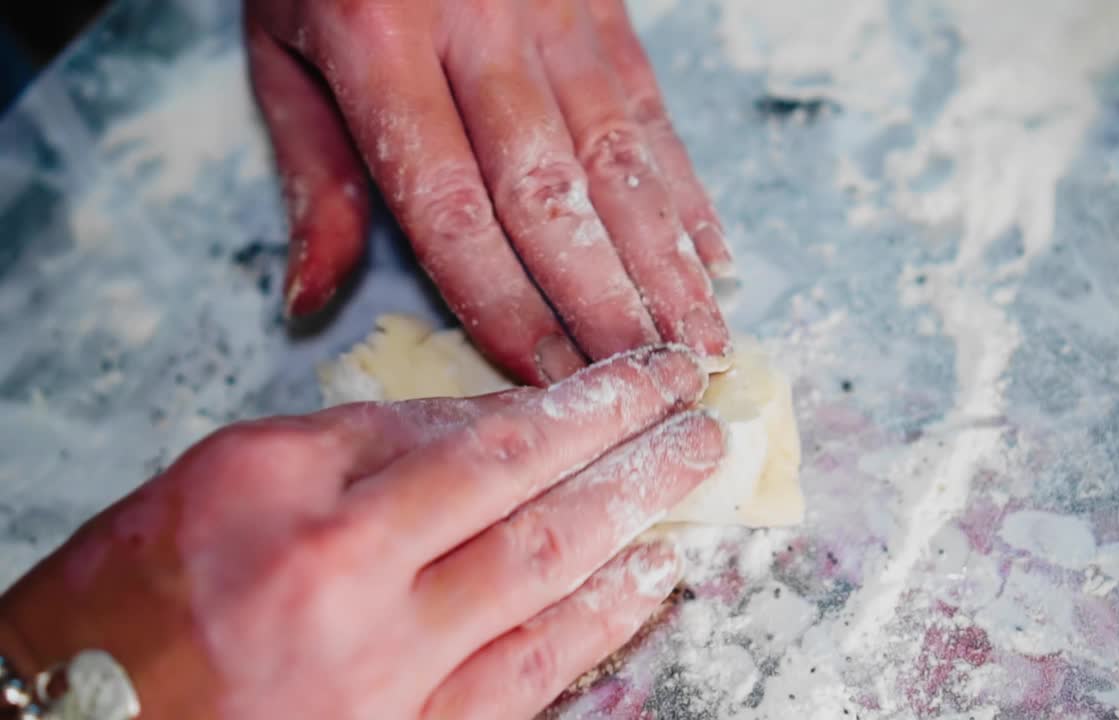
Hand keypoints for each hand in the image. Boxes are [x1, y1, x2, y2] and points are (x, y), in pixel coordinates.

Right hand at [0, 347, 723, 718]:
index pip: (448, 422)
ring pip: (541, 569)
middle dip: (622, 429)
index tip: (622, 372)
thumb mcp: (222, 484)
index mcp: (281, 480)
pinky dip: (600, 620)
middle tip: (693, 395)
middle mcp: (335, 565)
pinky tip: (651, 578)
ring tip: (696, 469)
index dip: (556, 397)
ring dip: (634, 510)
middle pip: (514, 478)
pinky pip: (529, 674)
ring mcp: (379, 664)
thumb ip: (353, 449)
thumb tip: (480, 427)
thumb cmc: (132, 605)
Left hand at [245, 0, 733, 383]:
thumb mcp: (280, 51)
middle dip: (604, 301)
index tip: (544, 380)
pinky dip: (684, 189)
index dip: (502, 302)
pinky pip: (649, 108)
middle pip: (550, 192)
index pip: (450, 205)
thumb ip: (312, 175)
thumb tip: (310, 299)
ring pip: (619, 156)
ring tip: (701, 339)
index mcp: (378, 41)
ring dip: (665, 259)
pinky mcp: (603, 6)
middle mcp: (478, 25)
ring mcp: (553, 11)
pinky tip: (712, 253)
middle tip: (649, 384)